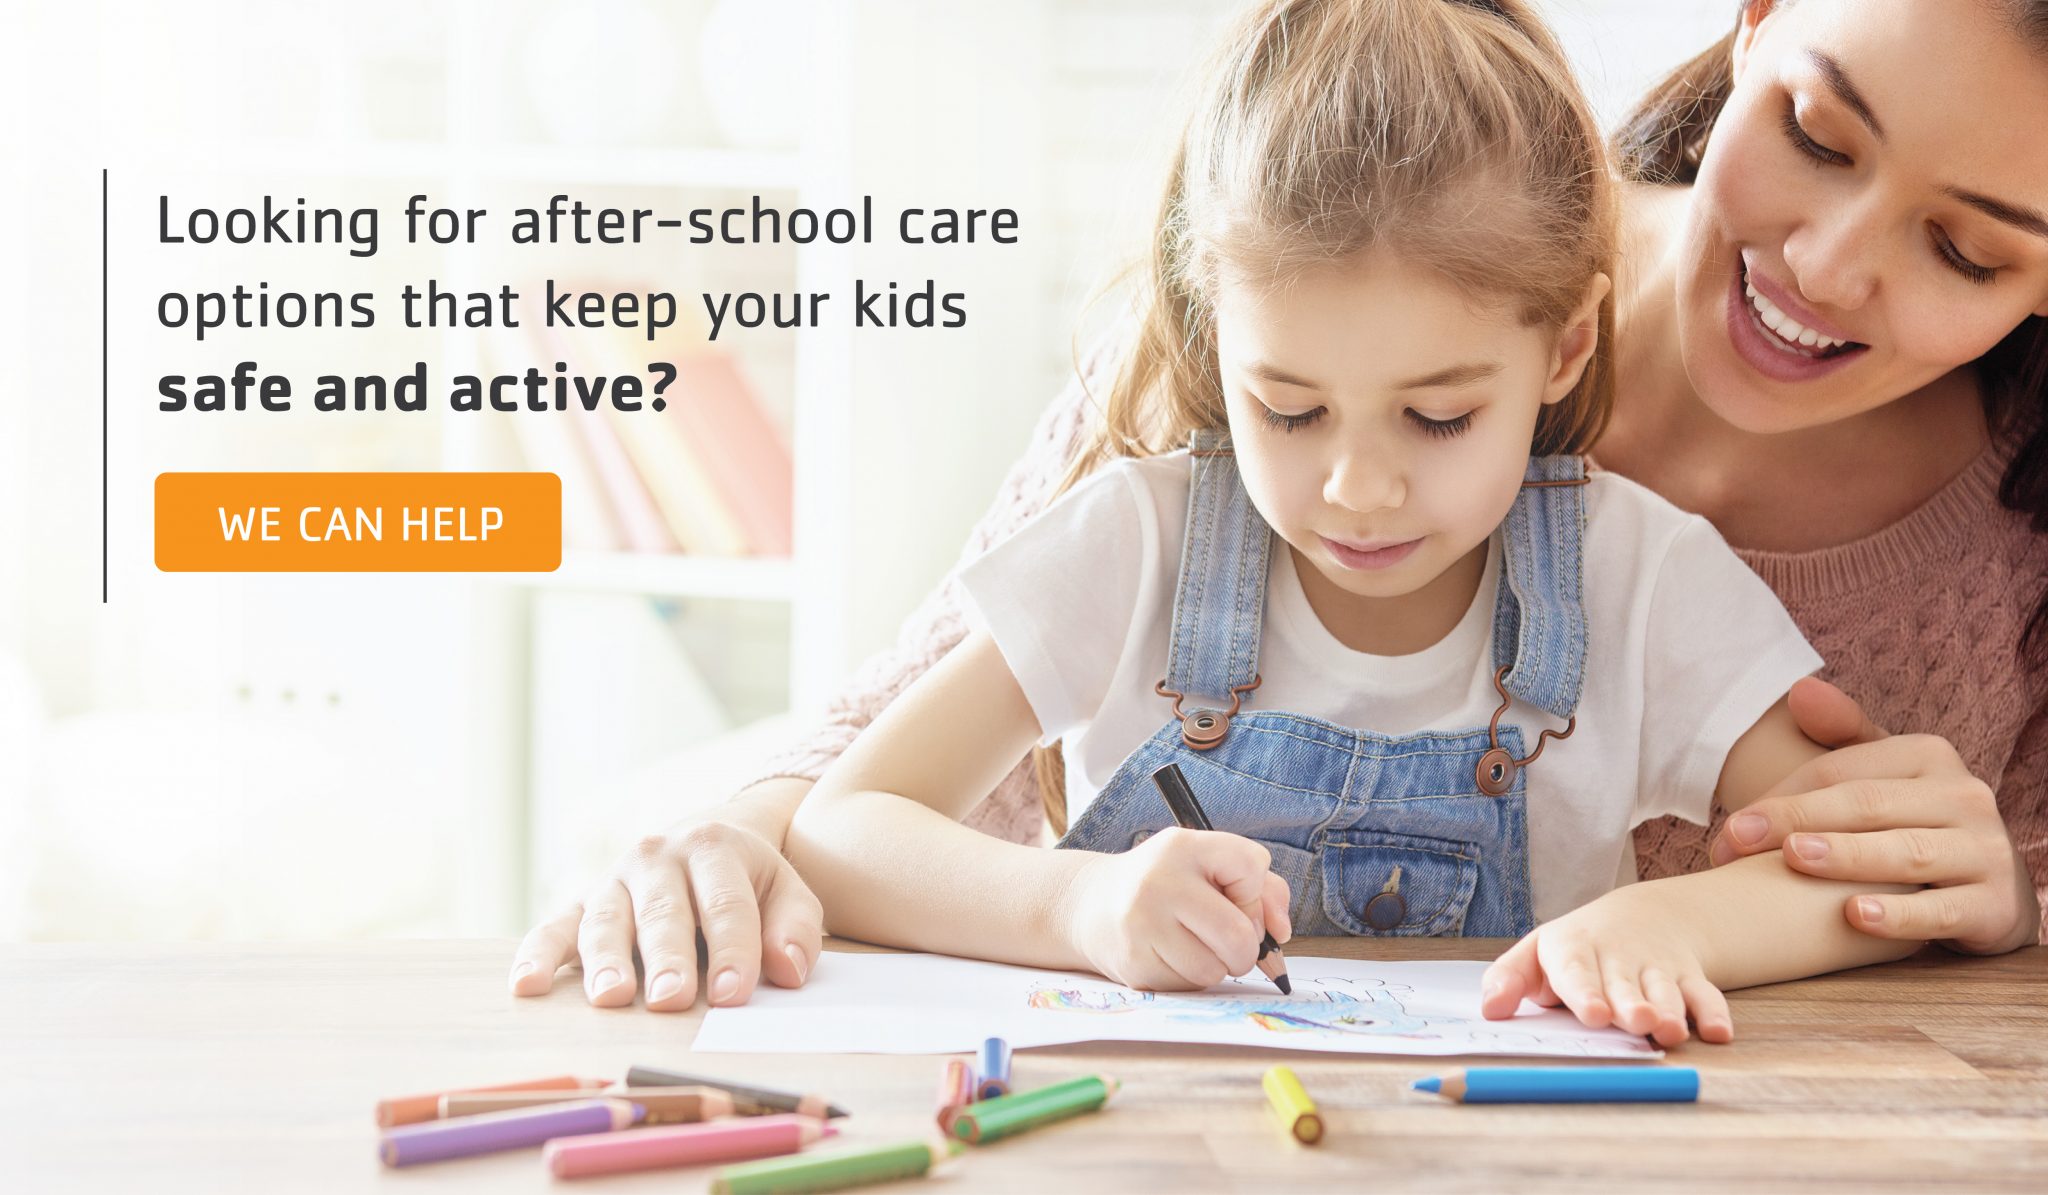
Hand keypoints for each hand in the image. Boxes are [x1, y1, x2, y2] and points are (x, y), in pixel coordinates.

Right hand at [509, 793, 824, 1010]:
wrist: (704, 843)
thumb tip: (788, 971)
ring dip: (607, 960)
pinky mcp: (579, 902)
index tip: (734, 995)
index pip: (726, 903)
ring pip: (607, 921)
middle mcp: (658, 857)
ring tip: (611, 998)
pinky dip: (537, 954)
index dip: (732, 950)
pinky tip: (527, 985)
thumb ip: (794, 928)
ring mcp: (613, 879)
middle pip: (663, 912)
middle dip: (668, 957)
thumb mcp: (786, 892)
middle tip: (671, 999)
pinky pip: (553, 927)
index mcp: (714, 848)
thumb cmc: (749, 885)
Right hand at [1062, 828, 1290, 990]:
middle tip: (1230, 942)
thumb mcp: (1208, 866)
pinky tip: (1170, 956)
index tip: (1237, 900)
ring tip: (1194, 945)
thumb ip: (1261, 888)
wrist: (1092, 905)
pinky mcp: (1133, 963)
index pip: (1251, 866)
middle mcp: (1159, 881)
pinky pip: (1189, 985)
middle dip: (1247, 948)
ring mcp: (1141, 924)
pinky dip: (1191, 977)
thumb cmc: (1167, 886)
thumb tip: (1281, 934)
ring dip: (1218, 966)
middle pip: (1238, 934)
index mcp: (1183, 846)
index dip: (1256, 894)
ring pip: (1215, 968)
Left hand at [1480, 887, 1731, 1045]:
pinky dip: (1715, 1013)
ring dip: (1672, 1011)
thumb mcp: (1535, 956)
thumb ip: (1509, 980)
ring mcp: (1657, 967)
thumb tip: (1489, 1010)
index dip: (1586, 992)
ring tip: (1670, 1030)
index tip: (1592, 1014)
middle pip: (1626, 984)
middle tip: (1636, 1021)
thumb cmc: (1575, 949)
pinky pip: (1707, 995)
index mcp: (1574, 950)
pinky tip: (1719, 1034)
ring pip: (1667, 990)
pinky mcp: (1689, 978)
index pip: (1577, 971)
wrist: (1639, 919)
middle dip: (1631, 1004)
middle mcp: (1619, 958)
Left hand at [1709, 677, 2035, 953]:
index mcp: (1930, 756)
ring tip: (1794, 859)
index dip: (1779, 798)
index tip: (1728, 831)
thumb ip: (1843, 735)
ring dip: (1846, 857)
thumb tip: (1799, 690)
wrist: (1993, 890)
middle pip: (1866, 805)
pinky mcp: (1996, 907)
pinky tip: (1853, 916)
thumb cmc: (1916, 825)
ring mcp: (1985, 852)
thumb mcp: (1887, 776)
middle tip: (1734, 843)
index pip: (1839, 771)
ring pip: (1905, 853)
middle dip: (1794, 821)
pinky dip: (1899, 915)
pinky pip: (1942, 911)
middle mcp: (1965, 797)